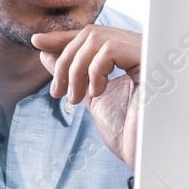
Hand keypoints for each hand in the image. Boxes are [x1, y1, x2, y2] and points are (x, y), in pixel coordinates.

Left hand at [30, 25, 140, 169]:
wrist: (147, 154)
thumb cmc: (127, 131)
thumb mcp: (90, 96)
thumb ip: (72, 73)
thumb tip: (45, 52)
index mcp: (131, 55)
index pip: (94, 35)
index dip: (64, 37)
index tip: (37, 43)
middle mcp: (144, 48)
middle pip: (91, 34)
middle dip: (66, 61)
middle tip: (58, 92)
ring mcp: (150, 52)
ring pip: (97, 40)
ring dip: (76, 70)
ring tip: (76, 98)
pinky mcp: (152, 61)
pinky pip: (110, 50)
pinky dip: (94, 72)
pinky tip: (98, 93)